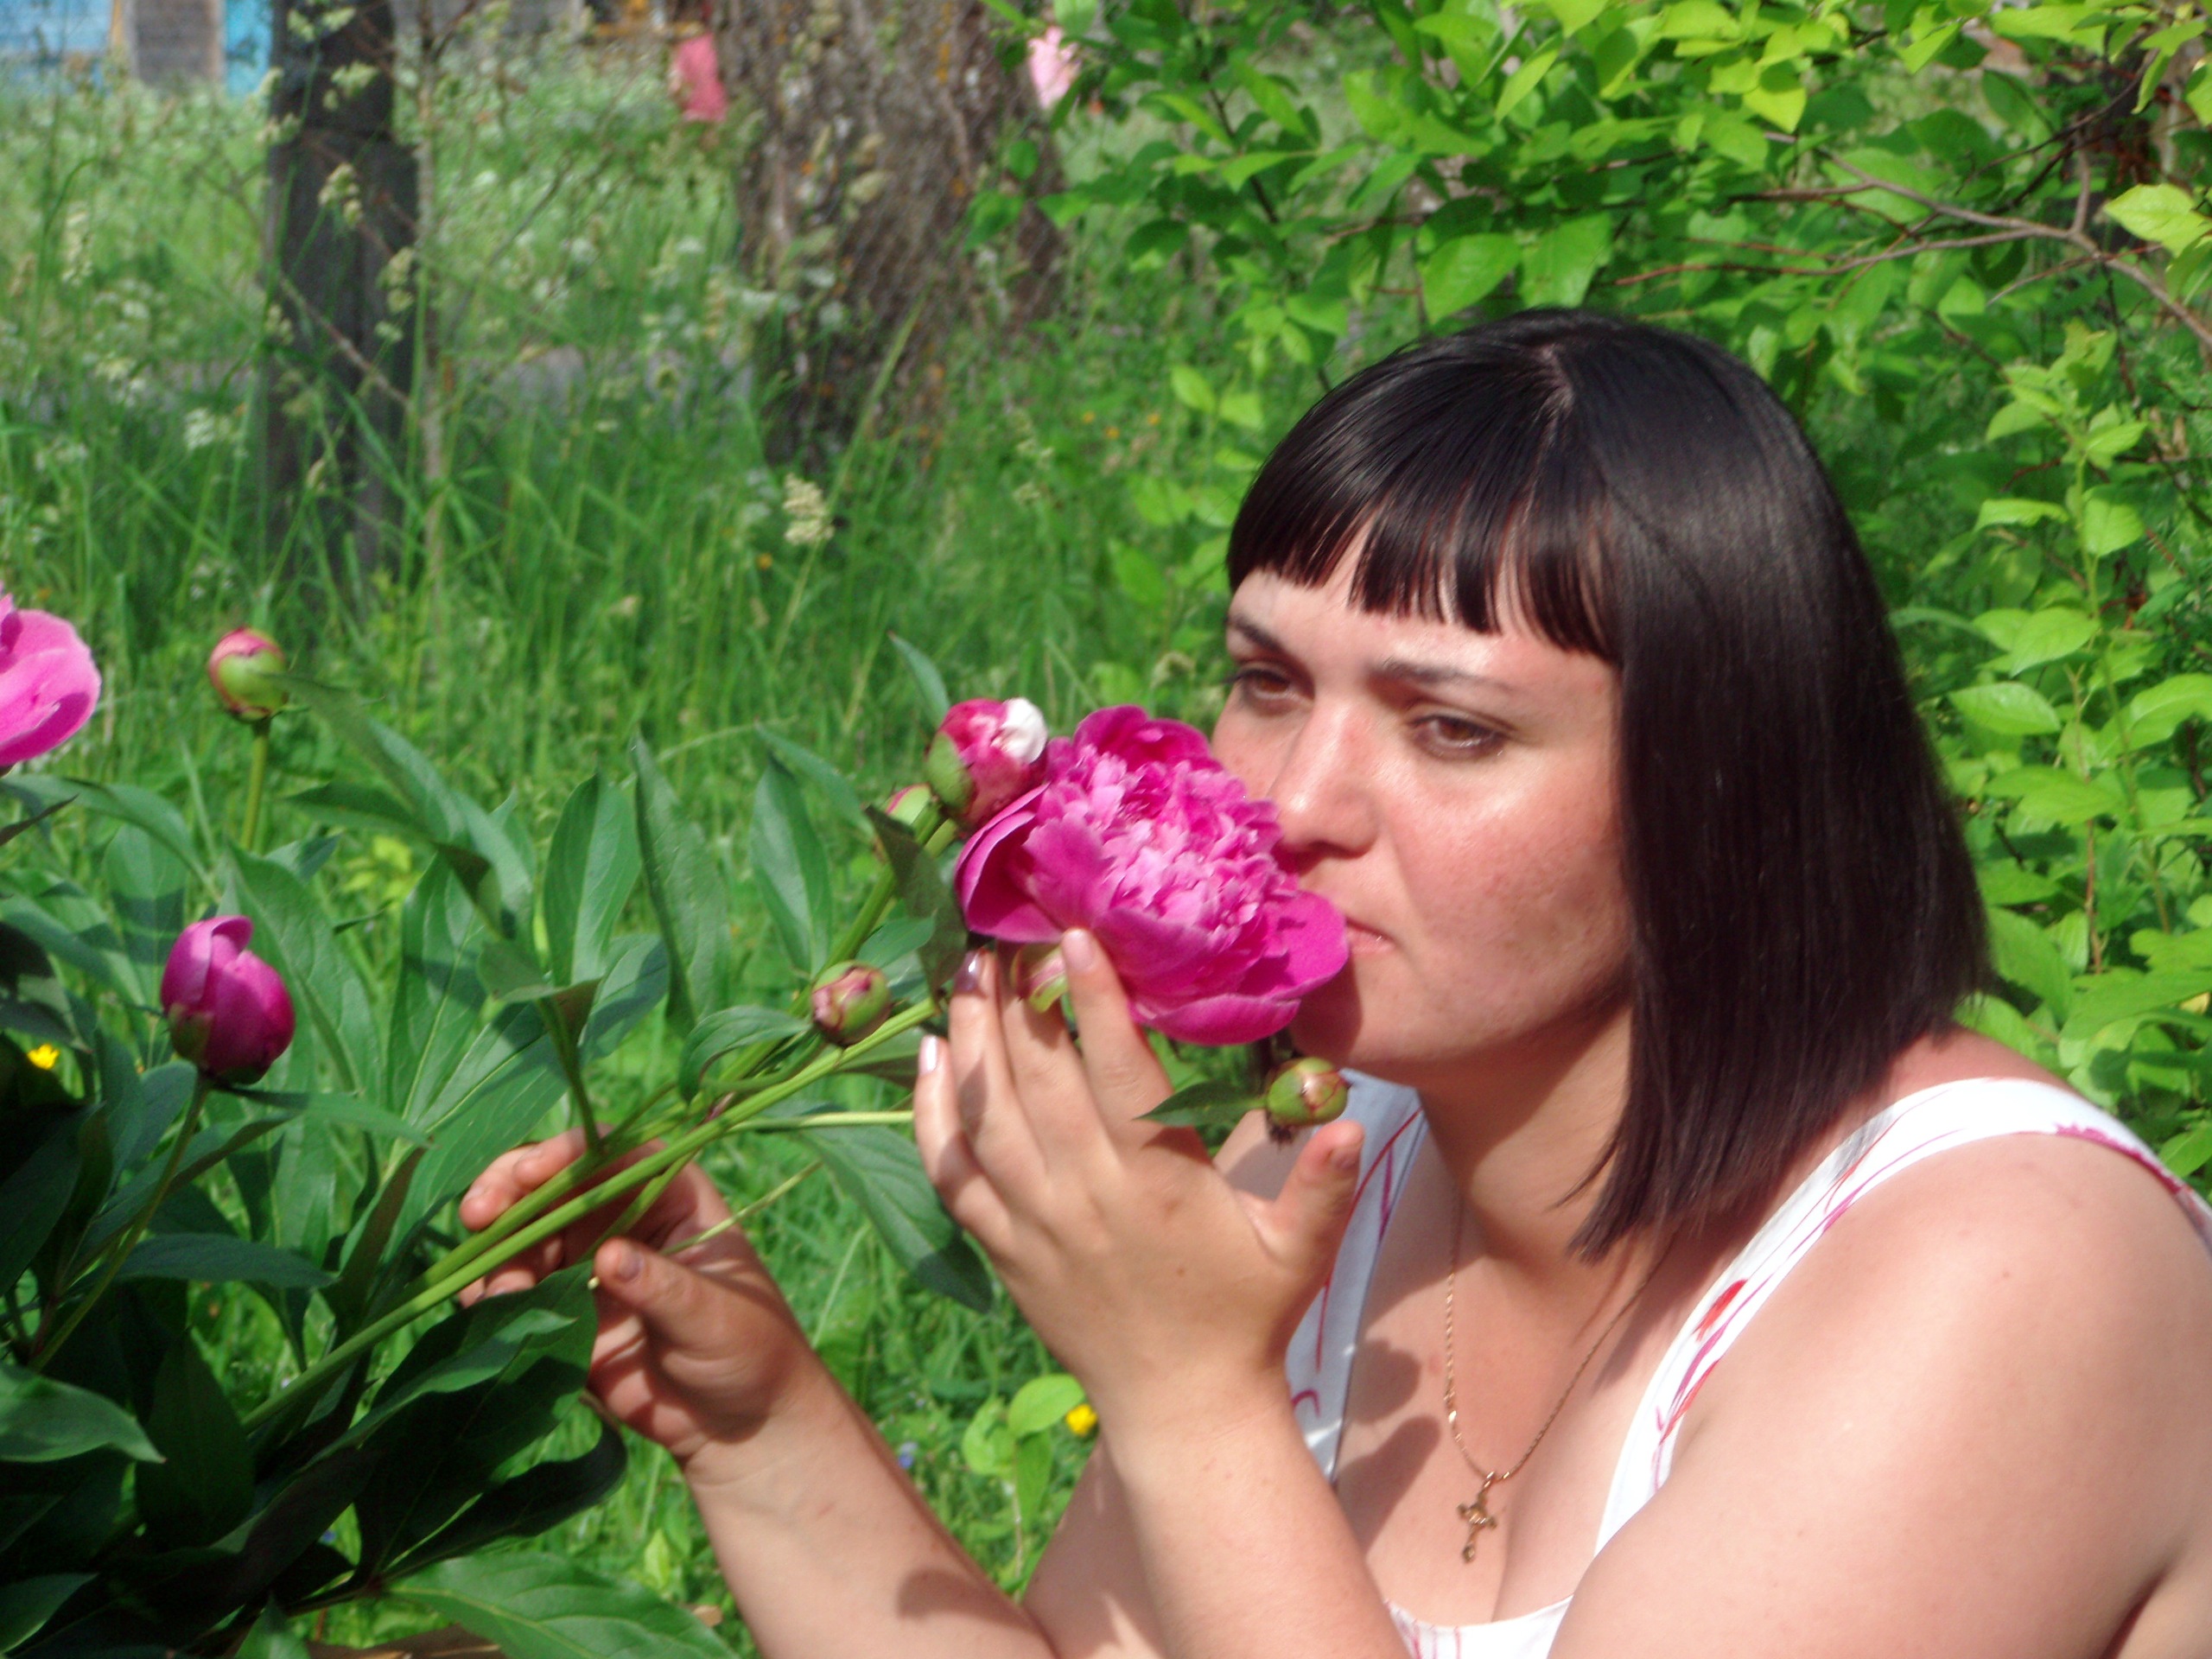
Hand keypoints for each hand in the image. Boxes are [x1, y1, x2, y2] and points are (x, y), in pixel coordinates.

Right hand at [458, 1133, 819, 1476]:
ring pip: (526, 1234)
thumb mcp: (713, 1316)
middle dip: (511, 1191)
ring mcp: (589, 1264)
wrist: (736, 1425)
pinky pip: (517, 1287)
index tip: (531, 1172)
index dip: (570, 1153)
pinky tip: (485, 1307)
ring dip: (498, 1253)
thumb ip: (661, 1286)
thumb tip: (608, 1255)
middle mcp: (624, 1219)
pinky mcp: (565, 1310)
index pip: (616, 1152)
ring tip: (497, 1293)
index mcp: (672, 1198)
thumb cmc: (750, 1352)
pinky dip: (493, 1291)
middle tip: (479, 1213)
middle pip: (556, 1185)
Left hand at [912, 933, 1364, 1433]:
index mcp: (1158, 1183)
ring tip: (966, 971)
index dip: (1094, 1001)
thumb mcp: (1302, 1252)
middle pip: (1037, 1080)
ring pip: (986, 1116)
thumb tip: (1351, 1121)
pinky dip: (932, 1113)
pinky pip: (953, 1173)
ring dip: (969, 1038)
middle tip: (1005, 933)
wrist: (1182, 1408)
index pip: (1118, 1074)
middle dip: (1015, 999)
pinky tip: (927, 1058)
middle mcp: (1086, 1196)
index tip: (1074, 936)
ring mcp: (1035, 1223)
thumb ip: (1324, 1185)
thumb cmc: (1247, 1318)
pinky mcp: (1004, 1248)